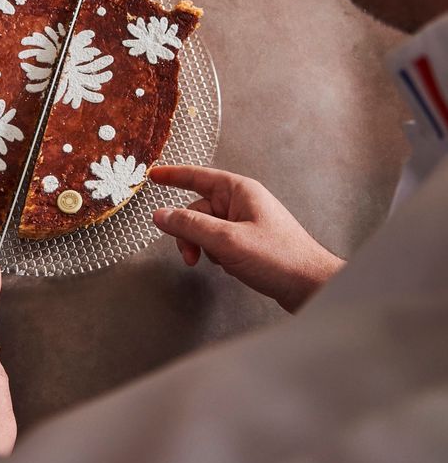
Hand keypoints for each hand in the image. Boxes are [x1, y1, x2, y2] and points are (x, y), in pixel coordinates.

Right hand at [151, 165, 343, 311]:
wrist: (310, 286)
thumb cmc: (280, 259)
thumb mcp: (227, 241)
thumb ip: (190, 226)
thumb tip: (161, 215)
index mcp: (240, 191)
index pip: (198, 177)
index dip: (173, 176)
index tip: (153, 176)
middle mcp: (243, 203)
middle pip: (198, 209)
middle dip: (189, 233)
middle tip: (191, 255)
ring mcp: (246, 222)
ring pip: (206, 229)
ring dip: (203, 247)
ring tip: (217, 263)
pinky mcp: (249, 242)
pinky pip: (219, 241)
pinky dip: (216, 254)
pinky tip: (229, 267)